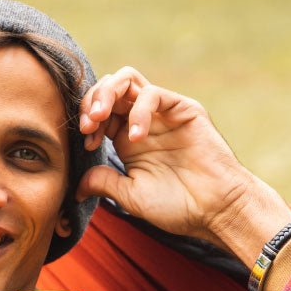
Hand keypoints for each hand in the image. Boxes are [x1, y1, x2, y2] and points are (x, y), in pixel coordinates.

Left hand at [77, 67, 290, 264]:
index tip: (85, 143)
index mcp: (127, 139)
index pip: (98, 111)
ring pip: (128, 80)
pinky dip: (138, 110)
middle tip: (87, 125)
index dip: (86, 120)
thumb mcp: (129, 195)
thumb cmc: (176, 206)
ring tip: (100, 120)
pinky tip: (135, 137)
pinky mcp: (183, 109)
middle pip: (109, 89)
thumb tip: (76, 186)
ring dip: (107, 94)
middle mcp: (143, 121)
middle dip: (91, 101)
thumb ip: (103, 182)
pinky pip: (154, 93)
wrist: (214, 210)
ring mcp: (163, 113)